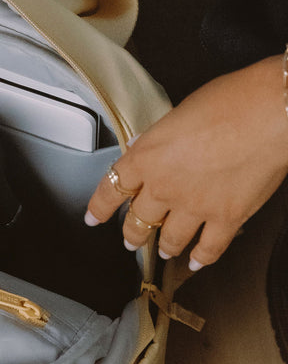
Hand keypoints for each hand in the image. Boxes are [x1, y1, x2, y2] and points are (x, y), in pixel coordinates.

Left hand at [85, 55, 287, 269]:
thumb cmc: (231, 101)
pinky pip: (209, 248)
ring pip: (169, 239)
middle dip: (132, 233)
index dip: (99, 207)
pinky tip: (196, 262)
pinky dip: (201, 258)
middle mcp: (165, 186)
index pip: (111, 188)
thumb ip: (159, 137)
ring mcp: (195, 206)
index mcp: (147, 156)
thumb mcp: (178, 113)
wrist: (271, 112)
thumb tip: (147, 144)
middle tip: (130, 239)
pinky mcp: (227, 218)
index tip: (92, 217)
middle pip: (138, 220)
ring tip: (164, 252)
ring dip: (164, 247)